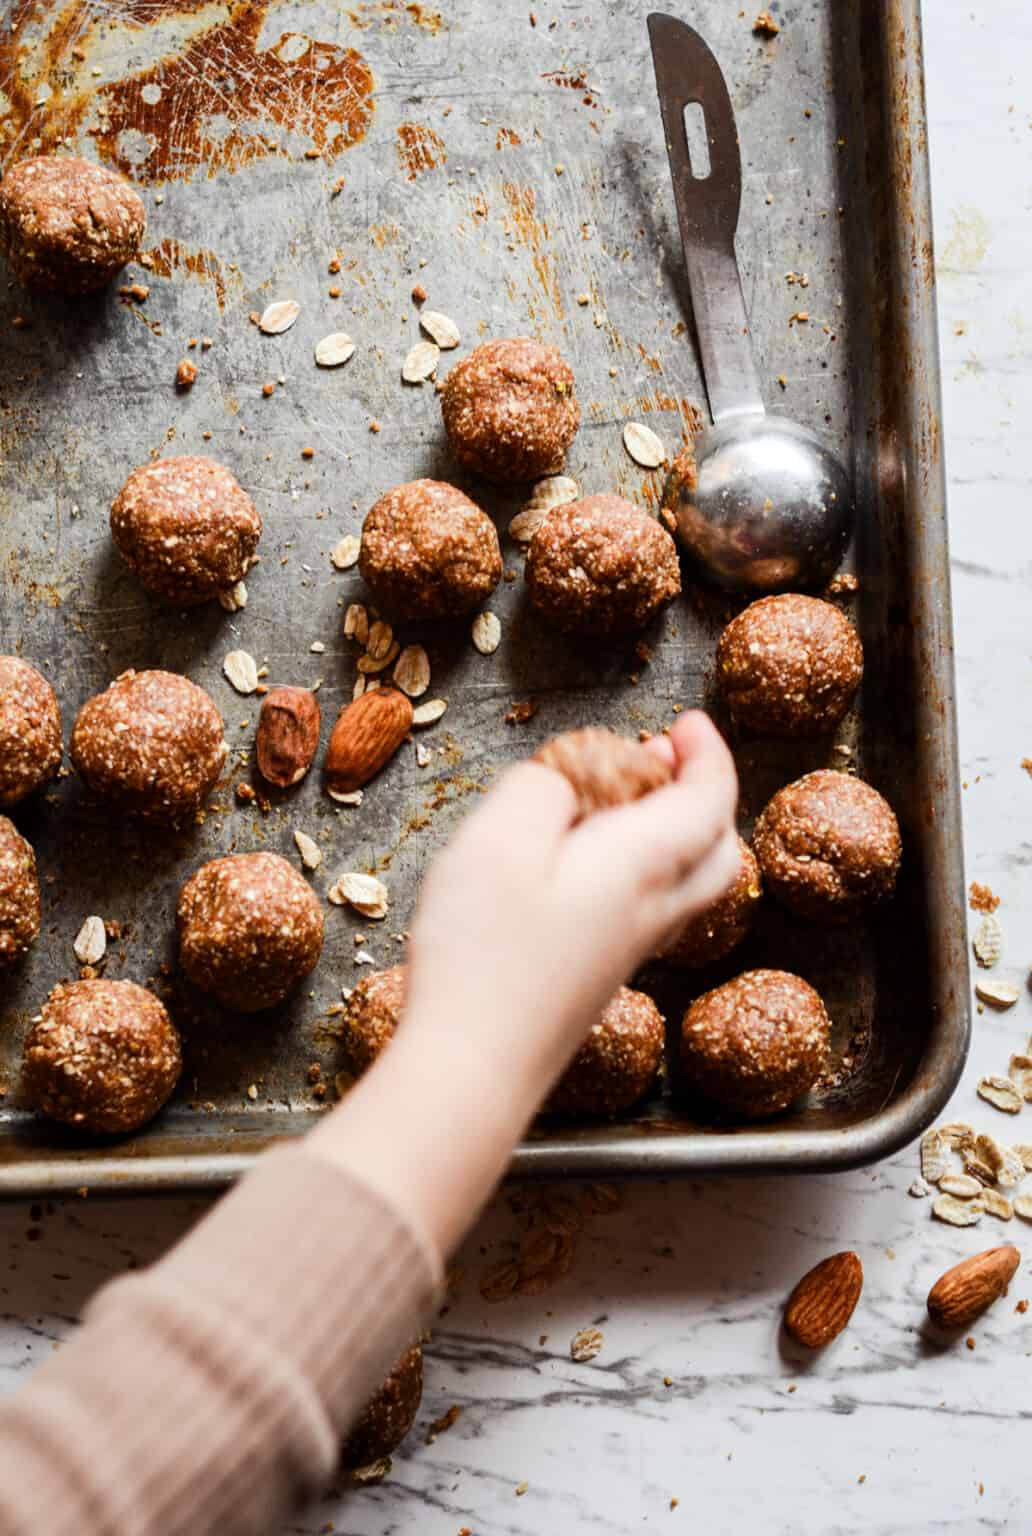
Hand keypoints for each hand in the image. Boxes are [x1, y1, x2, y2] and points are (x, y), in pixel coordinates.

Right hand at [405, 711, 739, 1084]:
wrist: (473, 1071)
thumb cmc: (483, 954)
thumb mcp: (497, 840)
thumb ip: (541, 790)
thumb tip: (565, 780)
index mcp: (642, 865)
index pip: (707, 799)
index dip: (707, 754)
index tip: (687, 723)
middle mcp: (651, 910)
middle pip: (715, 849)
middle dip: (702, 795)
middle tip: (659, 760)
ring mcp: (627, 952)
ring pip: (686, 884)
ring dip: (671, 832)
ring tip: (617, 804)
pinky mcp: (598, 979)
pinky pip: (647, 910)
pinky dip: (639, 870)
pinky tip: (583, 867)